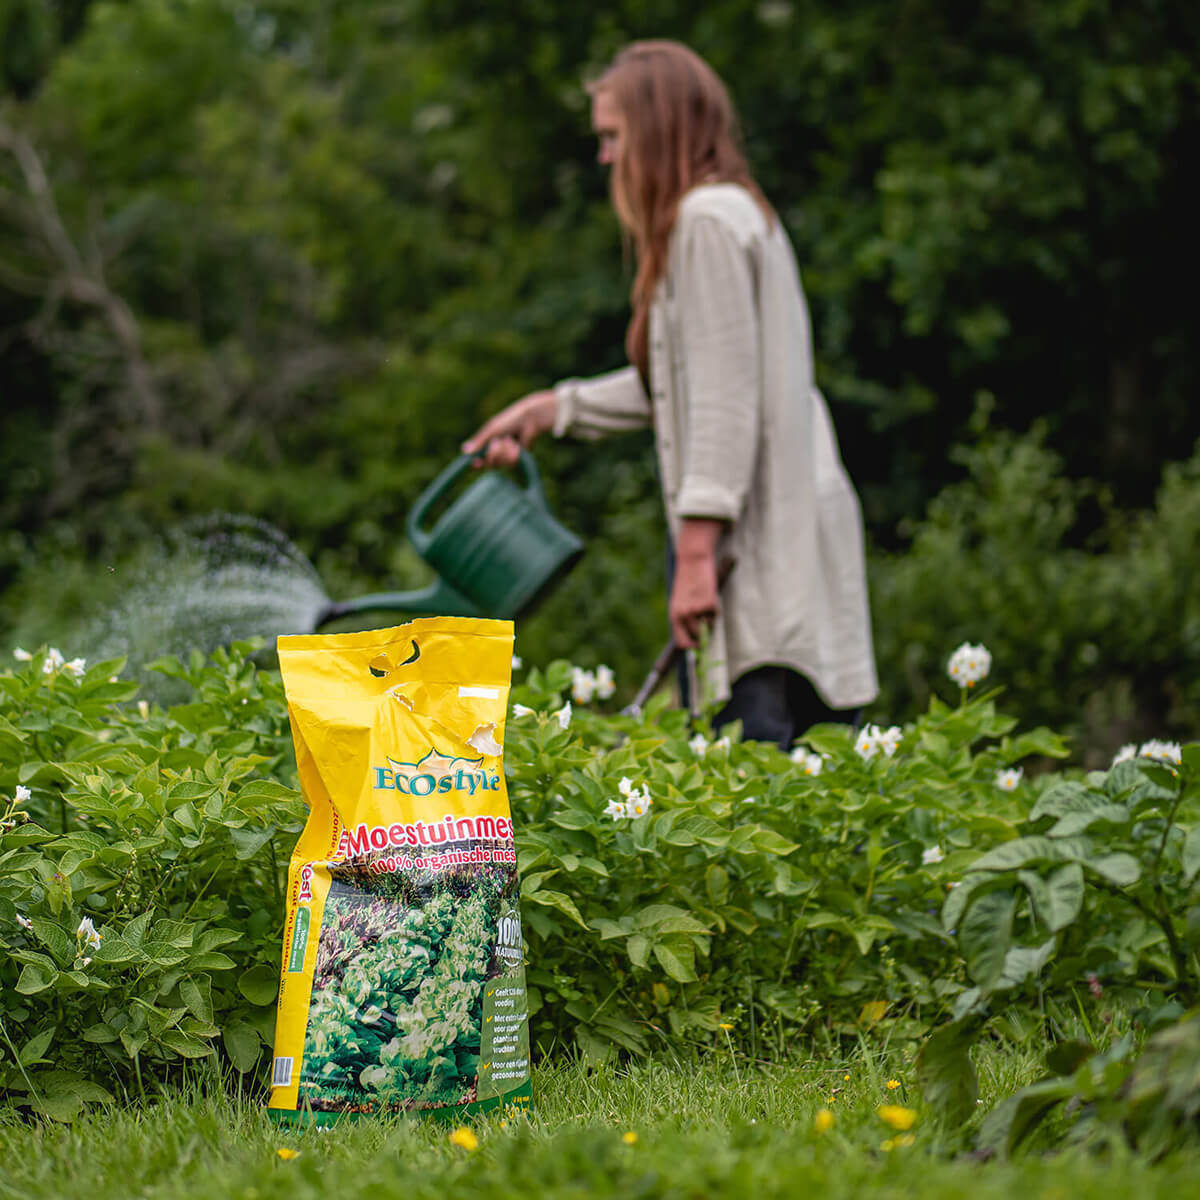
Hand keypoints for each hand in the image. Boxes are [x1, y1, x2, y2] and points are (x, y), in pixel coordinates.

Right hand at [462, 389, 557, 467]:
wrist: (529, 419)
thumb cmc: (509, 420)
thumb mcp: (492, 429)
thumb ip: (479, 441)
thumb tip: (464, 451)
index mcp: (486, 442)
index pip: (477, 458)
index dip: (476, 463)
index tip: (475, 464)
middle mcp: (495, 451)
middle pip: (488, 463)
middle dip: (493, 454)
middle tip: (497, 442)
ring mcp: (506, 456)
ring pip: (500, 464)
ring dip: (504, 452)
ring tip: (509, 440)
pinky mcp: (517, 459)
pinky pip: (511, 463)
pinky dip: (513, 453)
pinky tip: (516, 444)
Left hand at [669, 519, 723, 647]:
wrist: (692, 560)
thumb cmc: (687, 581)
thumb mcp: (680, 601)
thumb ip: (684, 617)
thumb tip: (694, 636)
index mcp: (674, 615)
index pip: (681, 641)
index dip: (691, 647)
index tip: (698, 646)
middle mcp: (684, 615)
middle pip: (697, 636)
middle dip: (704, 634)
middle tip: (707, 625)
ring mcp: (696, 609)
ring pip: (708, 625)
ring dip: (710, 618)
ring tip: (705, 602)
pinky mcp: (709, 603)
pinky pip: (716, 614)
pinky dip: (716, 607)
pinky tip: (709, 594)